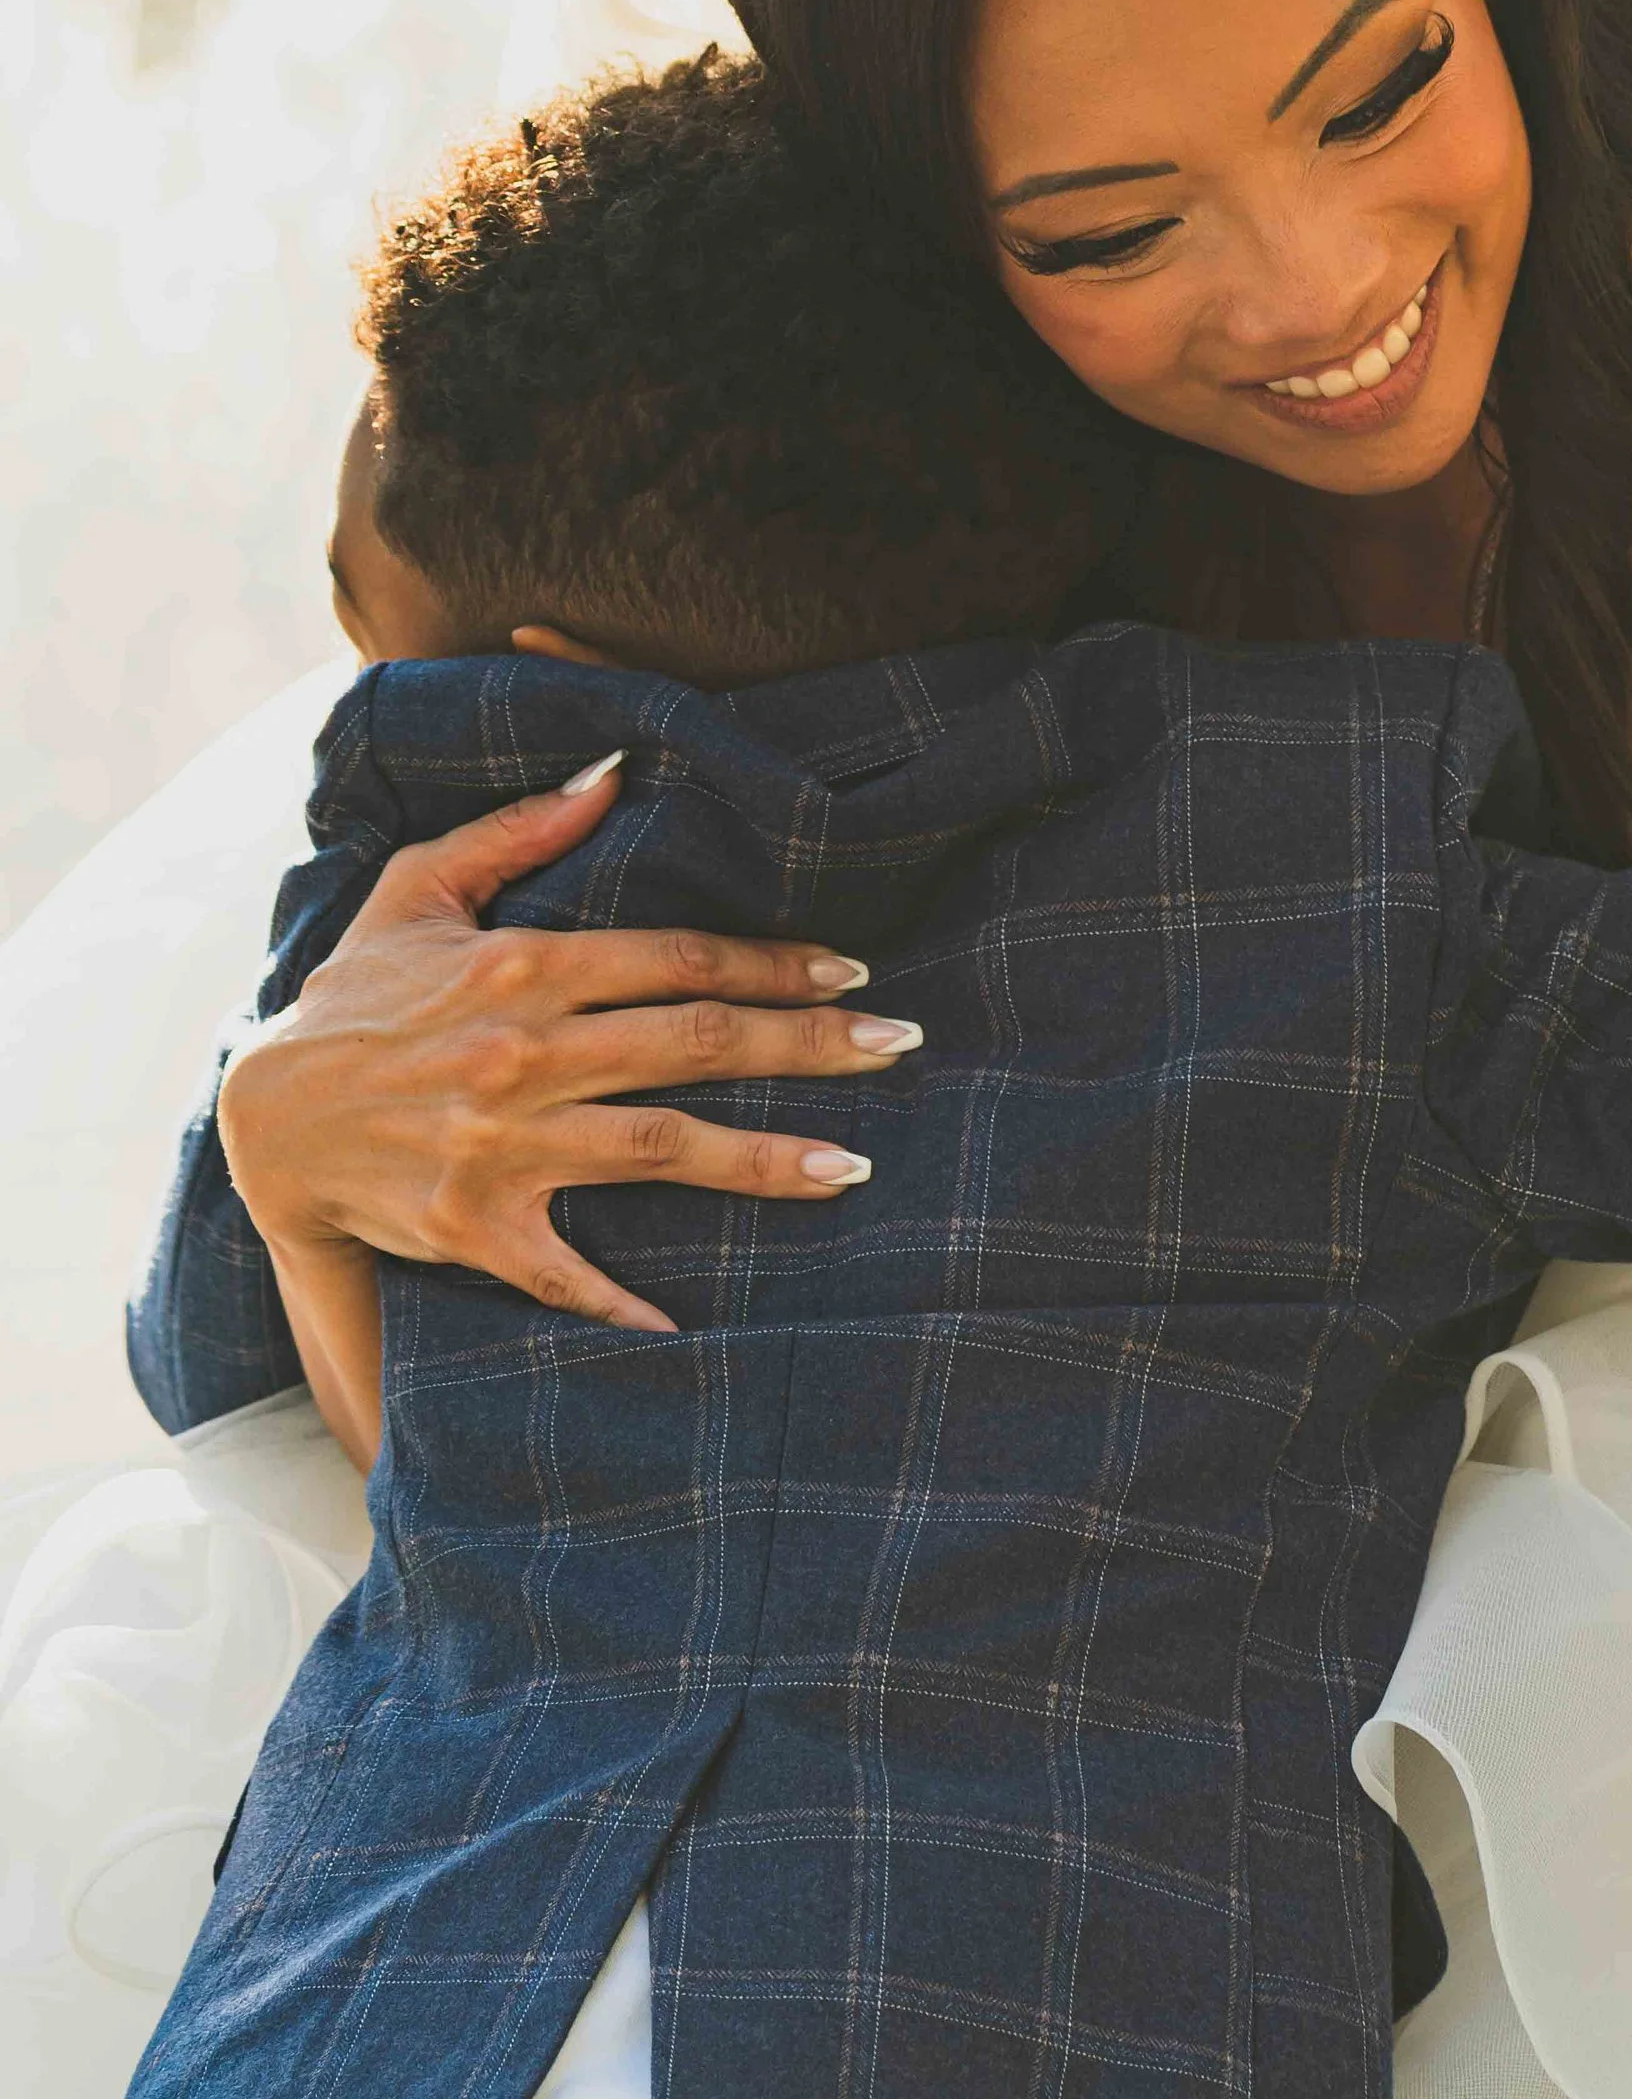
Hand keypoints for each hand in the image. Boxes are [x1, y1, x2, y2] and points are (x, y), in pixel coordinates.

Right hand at [219, 754, 915, 1332]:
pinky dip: (626, 1305)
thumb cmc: (353, 995)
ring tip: (853, 1169)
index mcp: (525, 966)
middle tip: (900, 1046)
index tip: (850, 970)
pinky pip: (569, 1273)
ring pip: (663, 1149)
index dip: (773, 961)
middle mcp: (526, 1053)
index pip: (679, 957)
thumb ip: (519, 830)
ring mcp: (504, 1146)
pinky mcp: (478, 1225)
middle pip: (697, 1043)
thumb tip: (613, 770)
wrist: (264, 1116)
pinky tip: (696, 1327)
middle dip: (809, 1043)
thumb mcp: (419, 888)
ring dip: (765, 1159)